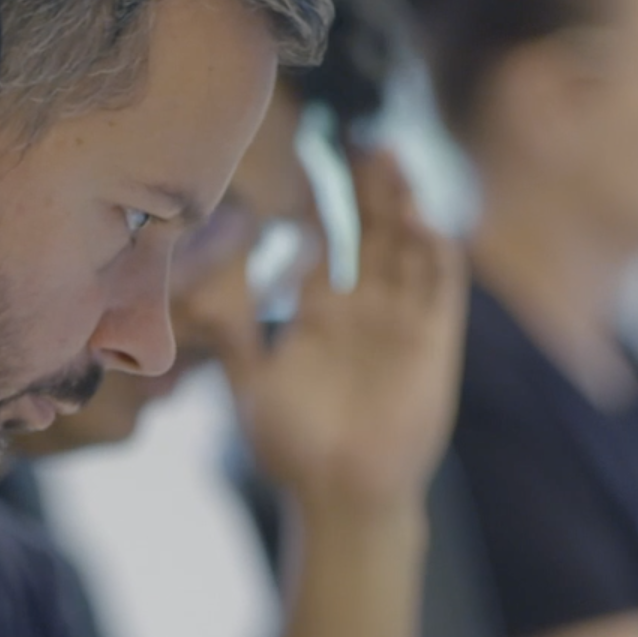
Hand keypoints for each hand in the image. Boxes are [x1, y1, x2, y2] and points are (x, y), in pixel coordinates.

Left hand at [213, 150, 467, 518]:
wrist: (340, 497)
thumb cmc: (293, 449)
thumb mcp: (251, 382)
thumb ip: (234, 332)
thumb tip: (197, 287)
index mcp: (321, 316)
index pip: (325, 242)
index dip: (322, 200)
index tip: (309, 153)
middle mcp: (364, 311)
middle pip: (370, 232)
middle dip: (368, 187)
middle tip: (359, 139)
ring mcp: (402, 323)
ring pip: (406, 247)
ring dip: (402, 204)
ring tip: (390, 157)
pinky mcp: (435, 344)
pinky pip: (440, 288)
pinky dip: (435, 252)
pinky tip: (422, 219)